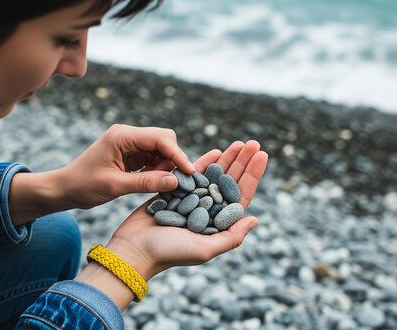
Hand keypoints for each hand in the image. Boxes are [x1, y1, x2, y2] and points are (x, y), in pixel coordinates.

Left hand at [57, 124, 194, 208]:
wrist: (65, 188)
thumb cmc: (84, 185)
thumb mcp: (115, 186)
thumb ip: (146, 182)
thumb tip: (176, 181)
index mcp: (122, 135)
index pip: (160, 138)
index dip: (178, 154)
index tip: (190, 172)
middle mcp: (127, 134)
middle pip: (165, 139)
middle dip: (171, 159)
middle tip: (167, 181)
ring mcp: (129, 143)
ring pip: (161, 149)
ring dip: (164, 166)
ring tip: (154, 183)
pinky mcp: (130, 154)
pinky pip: (153, 157)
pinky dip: (157, 169)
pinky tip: (150, 182)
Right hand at [106, 140, 267, 280]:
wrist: (134, 249)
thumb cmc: (169, 253)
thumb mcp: (204, 249)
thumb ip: (231, 236)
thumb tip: (256, 219)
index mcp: (217, 224)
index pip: (240, 196)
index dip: (252, 175)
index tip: (262, 155)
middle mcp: (207, 211)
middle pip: (229, 182)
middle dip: (242, 162)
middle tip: (254, 143)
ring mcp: (191, 200)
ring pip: (214, 175)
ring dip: (227, 159)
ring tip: (240, 143)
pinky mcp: (174, 192)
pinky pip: (192, 174)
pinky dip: (204, 162)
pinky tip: (216, 151)